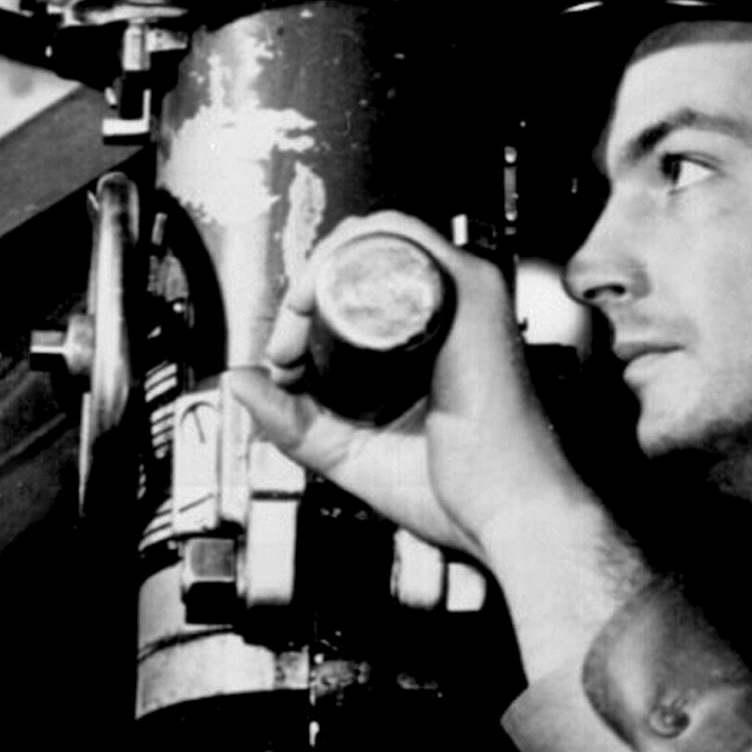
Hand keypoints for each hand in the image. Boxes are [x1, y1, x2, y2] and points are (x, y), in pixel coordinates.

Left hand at [228, 212, 573, 562]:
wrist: (511, 513)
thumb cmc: (458, 492)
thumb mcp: (352, 452)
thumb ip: (295, 424)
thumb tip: (239, 380)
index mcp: (429, 340)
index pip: (355, 290)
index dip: (304, 314)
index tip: (282, 364)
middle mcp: (449, 306)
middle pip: (358, 257)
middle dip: (303, 290)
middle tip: (284, 348)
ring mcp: (461, 291)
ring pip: (372, 237)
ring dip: (318, 269)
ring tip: (297, 324)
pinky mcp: (467, 290)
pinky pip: (397, 237)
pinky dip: (343, 254)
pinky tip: (317, 300)